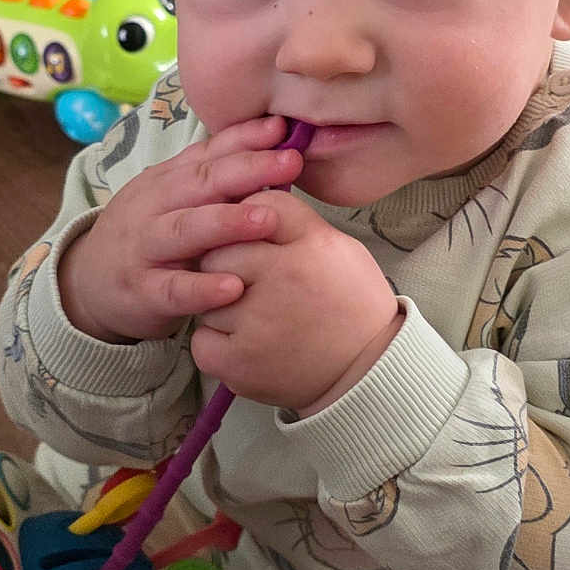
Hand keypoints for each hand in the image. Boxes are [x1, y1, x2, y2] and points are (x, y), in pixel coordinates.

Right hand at [56, 116, 303, 342]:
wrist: (90, 285)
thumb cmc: (149, 237)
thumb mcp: (173, 199)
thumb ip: (215, 174)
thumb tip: (274, 139)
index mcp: (166, 181)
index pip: (208, 154)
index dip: (245, 139)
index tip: (283, 128)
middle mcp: (153, 208)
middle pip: (200, 183)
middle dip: (247, 170)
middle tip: (290, 162)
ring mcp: (145, 250)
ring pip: (185, 231)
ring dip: (226, 223)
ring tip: (268, 219)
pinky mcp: (142, 293)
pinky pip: (173, 290)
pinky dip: (202, 289)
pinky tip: (233, 288)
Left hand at [194, 194, 400, 411]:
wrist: (369, 370)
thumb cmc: (353, 307)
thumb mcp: (339, 248)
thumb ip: (295, 222)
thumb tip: (251, 199)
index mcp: (309, 246)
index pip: (256, 209)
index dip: (249, 221)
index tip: (256, 240)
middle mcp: (281, 278)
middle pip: (219, 252)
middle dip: (225, 264)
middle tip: (249, 285)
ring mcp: (257, 323)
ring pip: (205, 296)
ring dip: (219, 306)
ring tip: (255, 319)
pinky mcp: (239, 362)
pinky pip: (200, 339)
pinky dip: (215, 344)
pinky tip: (244, 344)